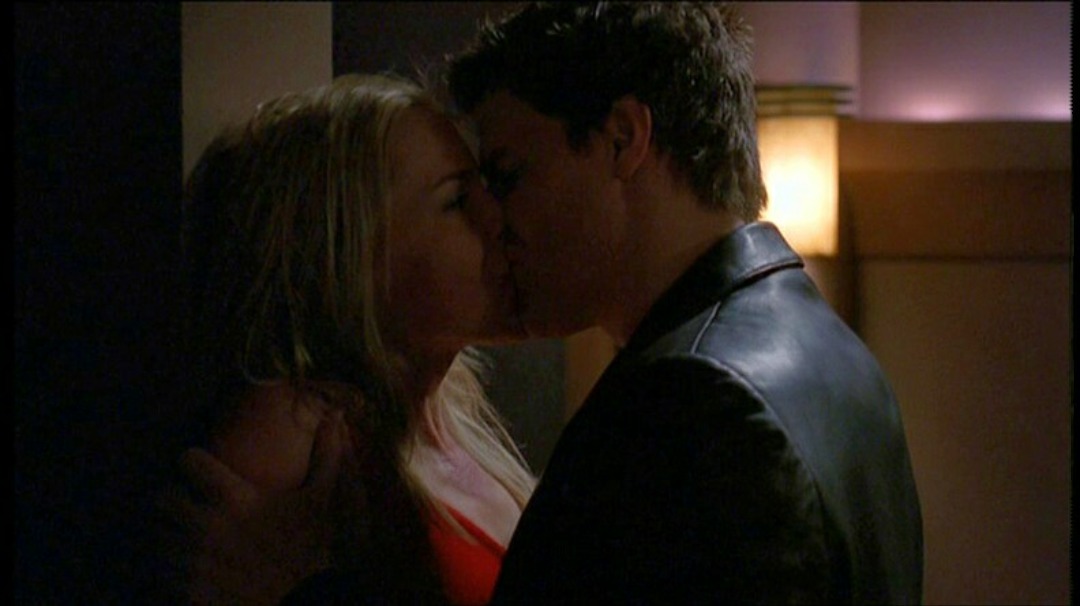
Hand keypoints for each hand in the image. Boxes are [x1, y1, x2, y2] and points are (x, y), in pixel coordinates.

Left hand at [159, 412, 349, 605]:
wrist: (303, 604)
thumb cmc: (312, 550)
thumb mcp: (322, 501)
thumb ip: (325, 457)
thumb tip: (335, 415)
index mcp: (233, 497)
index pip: (188, 460)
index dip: (194, 462)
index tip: (203, 470)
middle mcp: (205, 525)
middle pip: (162, 499)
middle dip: (174, 501)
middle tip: (190, 507)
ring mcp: (191, 561)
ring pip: (158, 537)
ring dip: (171, 537)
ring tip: (188, 541)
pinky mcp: (185, 591)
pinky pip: (160, 574)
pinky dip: (170, 572)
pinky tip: (189, 571)